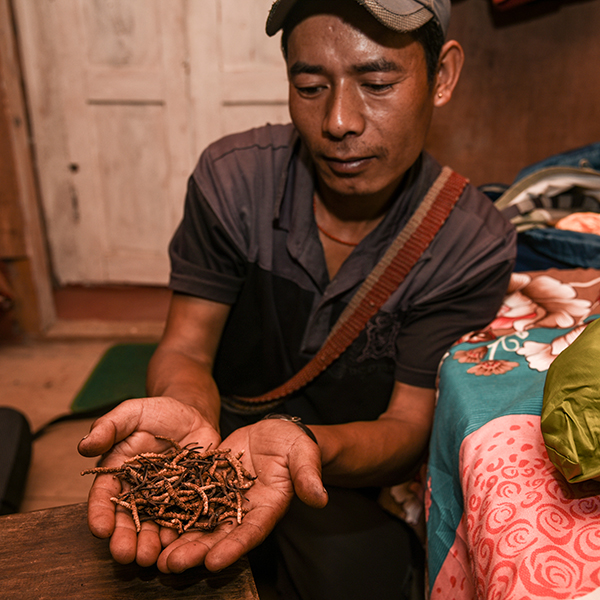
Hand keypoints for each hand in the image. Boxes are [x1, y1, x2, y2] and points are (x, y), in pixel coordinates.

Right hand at [78, 397, 219, 566]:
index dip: (100, 513)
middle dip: (125, 538)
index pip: (105, 496)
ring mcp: (165, 497)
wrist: (192, 414)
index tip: (99, 529)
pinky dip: (182, 531)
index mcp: (118, 473)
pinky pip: (185, 516)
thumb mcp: (131, 412)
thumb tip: (84, 445)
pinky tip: (180, 543)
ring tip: (150, 558)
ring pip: (156, 524)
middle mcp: (139, 491)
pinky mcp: (189, 496)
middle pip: (128, 518)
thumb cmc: (156, 413)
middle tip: (125, 555)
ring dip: (152, 543)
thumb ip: (109, 427)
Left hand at [157, 417, 327, 572]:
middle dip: (196, 551)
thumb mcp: (303, 454)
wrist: (275, 433)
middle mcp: (244, 510)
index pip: (251, 532)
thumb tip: (320, 498)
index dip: (233, 548)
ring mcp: (225, 499)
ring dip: (180, 539)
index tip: (213, 562)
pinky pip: (190, 499)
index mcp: (268, 507)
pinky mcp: (209, 484)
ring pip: (200, 523)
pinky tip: (153, 520)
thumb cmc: (294, 444)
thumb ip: (308, 475)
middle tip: (171, 565)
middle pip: (219, 535)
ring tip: (156, 555)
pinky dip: (173, 512)